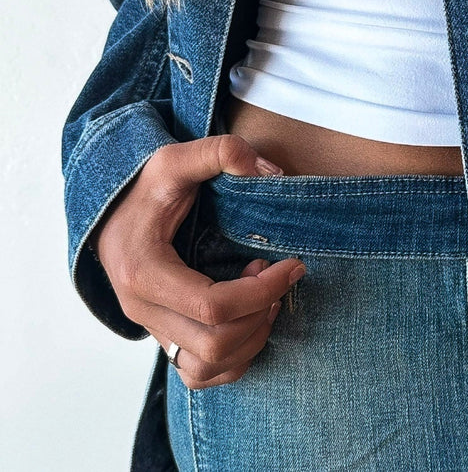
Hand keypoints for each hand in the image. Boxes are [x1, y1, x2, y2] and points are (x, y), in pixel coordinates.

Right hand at [91, 134, 305, 388]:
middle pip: (215, 343)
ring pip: (207, 367)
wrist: (111, 212)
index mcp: (144, 273)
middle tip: (279, 277)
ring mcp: (151, 329)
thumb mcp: (175, 158)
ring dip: (252, 337)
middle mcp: (142, 310)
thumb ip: (220, 153)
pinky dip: (235, 358)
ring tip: (267, 298)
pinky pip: (199, 375)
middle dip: (261, 313)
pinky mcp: (163, 338)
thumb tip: (269, 173)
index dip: (264, 290)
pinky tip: (250, 320)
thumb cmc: (144, 188)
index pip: (214, 307)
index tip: (293, 264)